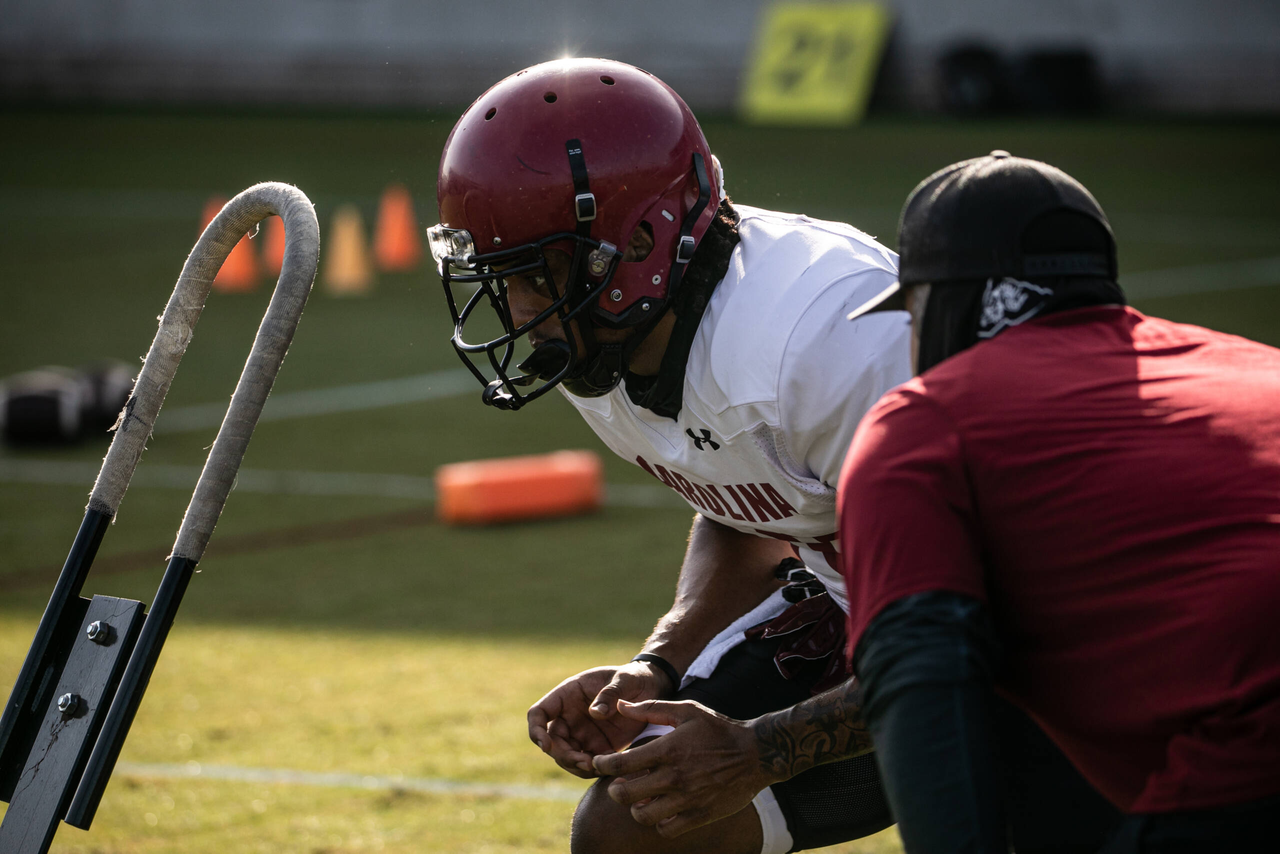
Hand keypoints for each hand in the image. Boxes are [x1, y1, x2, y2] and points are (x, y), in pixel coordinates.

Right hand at [527, 663, 673, 777]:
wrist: (651, 690)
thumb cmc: (633, 678)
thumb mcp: (624, 679)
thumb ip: (610, 693)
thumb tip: (595, 713)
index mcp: (568, 695)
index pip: (538, 713)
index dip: (536, 730)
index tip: (545, 745)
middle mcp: (570, 716)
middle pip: (552, 742)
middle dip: (563, 755)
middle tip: (585, 762)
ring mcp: (582, 733)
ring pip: (567, 757)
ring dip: (576, 766)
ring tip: (597, 767)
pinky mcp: (598, 747)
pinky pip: (587, 764)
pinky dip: (593, 770)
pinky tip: (608, 768)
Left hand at [590, 699, 778, 837]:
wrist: (756, 753)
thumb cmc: (718, 728)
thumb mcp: (687, 710)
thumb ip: (651, 708)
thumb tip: (620, 704)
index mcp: (668, 749)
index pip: (620, 764)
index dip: (601, 765)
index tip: (599, 764)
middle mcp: (674, 776)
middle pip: (624, 794)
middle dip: (614, 790)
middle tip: (618, 784)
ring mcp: (687, 798)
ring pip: (642, 815)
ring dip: (636, 808)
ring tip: (641, 798)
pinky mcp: (700, 815)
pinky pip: (667, 829)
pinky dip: (659, 822)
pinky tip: (662, 810)